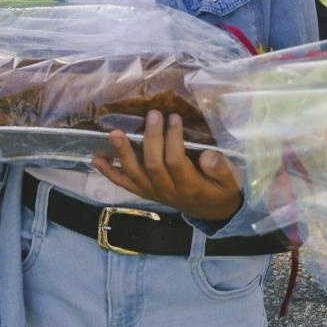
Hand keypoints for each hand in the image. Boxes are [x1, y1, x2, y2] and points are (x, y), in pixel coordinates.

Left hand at [90, 111, 242, 221]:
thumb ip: (221, 169)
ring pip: (134, 174)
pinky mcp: (144, 191)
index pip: (176, 162)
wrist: (210, 211)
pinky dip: (109, 172)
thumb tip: (207, 155)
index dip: (173, 139)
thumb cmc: (220, 190)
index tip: (174, 117)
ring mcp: (153, 192)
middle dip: (151, 138)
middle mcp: (168, 191)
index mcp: (190, 186)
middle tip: (153, 114)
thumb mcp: (230, 182)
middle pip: (153, 164)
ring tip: (114, 134)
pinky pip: (124, 183)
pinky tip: (96, 158)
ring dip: (123, 153)